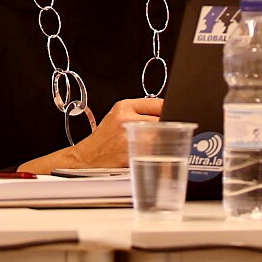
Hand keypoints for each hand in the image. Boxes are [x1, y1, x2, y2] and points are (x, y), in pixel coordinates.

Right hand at [42, 97, 164, 170]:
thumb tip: (167, 110)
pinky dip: (158, 155)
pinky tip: (150, 155)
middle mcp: (127, 120)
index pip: (158, 103)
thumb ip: (140, 110)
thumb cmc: (104, 138)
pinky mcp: (133, 156)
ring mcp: (130, 139)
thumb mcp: (118, 115)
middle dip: (166, 127)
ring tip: (156, 145)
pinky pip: (155, 153)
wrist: (88, 158)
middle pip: (162, 120)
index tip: (174, 114)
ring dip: (164, 142)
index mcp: (124, 107)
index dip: (168, 109)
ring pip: (161, 137)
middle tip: (163, 133)